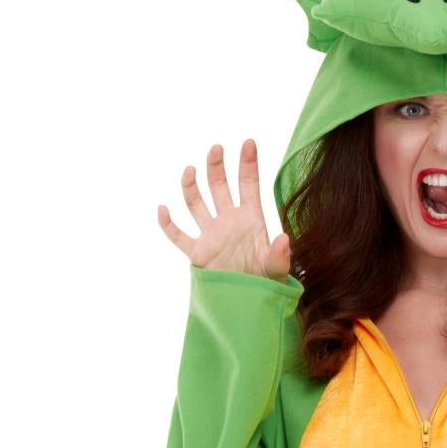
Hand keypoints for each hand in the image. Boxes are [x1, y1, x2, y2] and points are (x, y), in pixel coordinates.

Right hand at [157, 139, 292, 279]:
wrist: (248, 305)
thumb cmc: (267, 284)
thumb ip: (279, 255)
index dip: (248, 164)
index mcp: (251, 219)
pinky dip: (168, 224)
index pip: (249, 185)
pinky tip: (162, 209)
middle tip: (216, 149)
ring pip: (197, 203)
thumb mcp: (277, 270)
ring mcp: (211, 235)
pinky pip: (179, 235)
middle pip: (219, 187)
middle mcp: (229, 221)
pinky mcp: (197, 253)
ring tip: (190, 170)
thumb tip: (284, 239)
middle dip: (216, 167)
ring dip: (192, 186)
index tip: (248, 142)